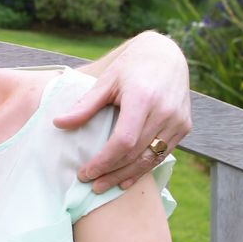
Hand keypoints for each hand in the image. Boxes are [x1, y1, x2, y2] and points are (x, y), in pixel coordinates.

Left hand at [55, 32, 191, 192]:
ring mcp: (178, 121)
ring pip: (151, 159)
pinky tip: (126, 177)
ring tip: (105, 186)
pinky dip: (143, 168)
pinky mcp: (184, 127)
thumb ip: (85, 106)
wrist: (167, 55)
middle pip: (136, 154)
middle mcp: (164, 112)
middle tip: (90, 184)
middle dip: (111, 172)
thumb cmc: (131, 67)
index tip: (85, 172)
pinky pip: (163, 155)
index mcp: (143, 99)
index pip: (123, 141)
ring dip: (127, 175)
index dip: (104, 161)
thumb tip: (58, 124)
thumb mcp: (105, 82)